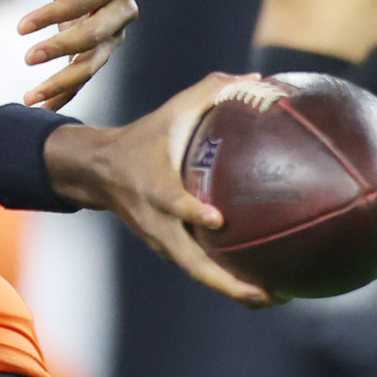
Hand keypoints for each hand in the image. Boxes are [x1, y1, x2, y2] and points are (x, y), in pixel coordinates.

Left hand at [6, 0, 135, 110]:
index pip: (83, 2)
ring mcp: (115, 34)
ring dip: (62, 83)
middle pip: (94, 36)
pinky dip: (66, 93)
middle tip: (27, 58)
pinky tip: (43, 107)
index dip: (52, 15)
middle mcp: (122, 10)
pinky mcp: (104, 50)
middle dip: (60, 49)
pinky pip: (85, 76)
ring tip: (31, 98)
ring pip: (92, 64)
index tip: (20, 27)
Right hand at [50, 72, 280, 306]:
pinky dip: (229, 280)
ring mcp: (162, 242)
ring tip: (279, 297)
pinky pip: (201, 269)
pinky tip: (264, 284)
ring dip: (236, 290)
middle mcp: (158, 223)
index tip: (217, 219)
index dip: (192, 213)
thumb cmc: (142, 138)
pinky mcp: (168, 249)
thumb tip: (259, 78)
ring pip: (200, 274)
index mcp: (155, 187)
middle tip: (270, 291)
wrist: (97, 173)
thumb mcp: (170, 111)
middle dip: (230, 283)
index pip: (173, 203)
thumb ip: (212, 91)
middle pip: (193, 264)